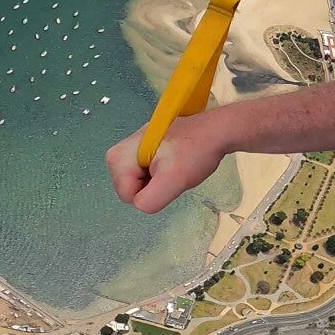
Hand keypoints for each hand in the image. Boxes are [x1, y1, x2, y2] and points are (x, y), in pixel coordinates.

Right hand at [105, 113, 227, 213]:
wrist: (217, 130)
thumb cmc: (196, 153)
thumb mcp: (173, 181)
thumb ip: (149, 200)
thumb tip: (140, 204)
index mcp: (118, 156)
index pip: (127, 195)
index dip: (151, 192)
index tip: (169, 176)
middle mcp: (119, 150)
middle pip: (130, 188)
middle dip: (153, 186)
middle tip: (173, 172)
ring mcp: (133, 147)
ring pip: (140, 183)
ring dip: (159, 181)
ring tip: (176, 166)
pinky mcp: (146, 148)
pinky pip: (147, 173)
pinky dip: (162, 173)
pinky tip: (175, 163)